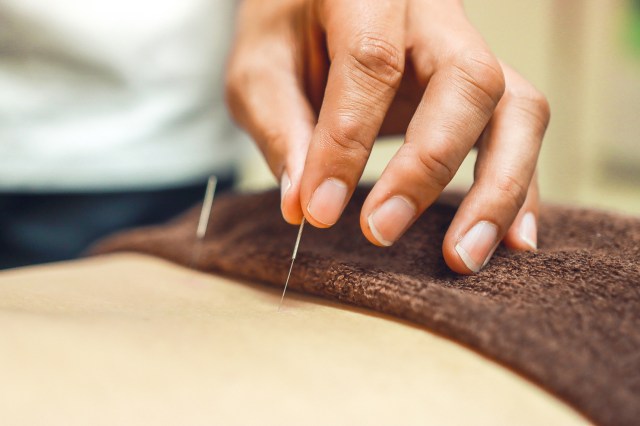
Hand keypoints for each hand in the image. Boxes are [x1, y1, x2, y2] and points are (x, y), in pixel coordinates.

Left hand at [225, 0, 549, 273]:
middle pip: (467, 81)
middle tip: (381, 230)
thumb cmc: (287, 32)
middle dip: (427, 167)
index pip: (369, 61)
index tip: (319, 211)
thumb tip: (303, 205)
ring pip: (519, 108)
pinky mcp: (484, 88)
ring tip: (465, 256)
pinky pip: (522, 130)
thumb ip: (280, 128)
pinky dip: (519, 188)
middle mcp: (434, 14)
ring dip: (499, 189)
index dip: (346, 142)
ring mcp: (469, 50)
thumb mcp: (259, 69)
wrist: (319, 6)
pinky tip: (510, 239)